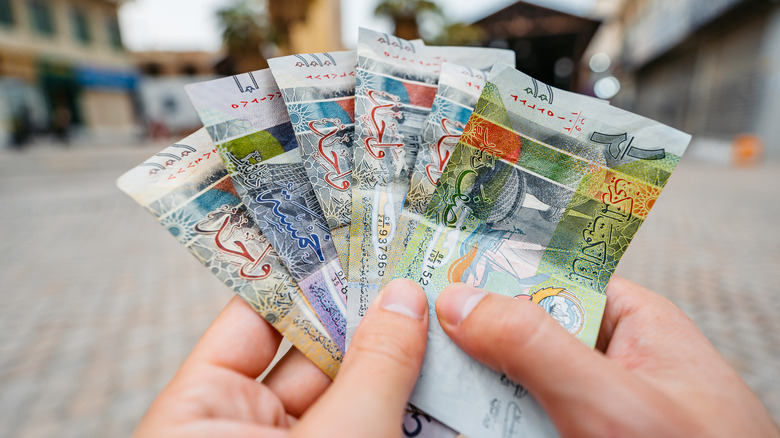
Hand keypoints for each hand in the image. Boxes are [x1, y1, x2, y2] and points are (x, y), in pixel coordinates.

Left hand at [135, 279, 428, 437]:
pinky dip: (404, 404)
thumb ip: (373, 369)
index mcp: (199, 414)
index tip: (354, 237)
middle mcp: (240, 430)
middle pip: (312, 353)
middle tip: (417, 274)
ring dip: (396, 362)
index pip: (254, 319)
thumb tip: (405, 296)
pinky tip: (445, 375)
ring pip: (348, 391)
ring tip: (443, 319)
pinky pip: (368, 422)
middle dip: (367, 318)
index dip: (305, 276)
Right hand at [436, 276, 779, 436]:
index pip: (554, 277)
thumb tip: (460, 301)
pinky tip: (463, 426)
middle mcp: (613, 363)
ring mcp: (597, 411)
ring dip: (477, 391)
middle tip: (420, 345)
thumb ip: (535, 346)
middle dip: (475, 342)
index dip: (495, 274)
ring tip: (431, 390)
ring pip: (518, 387)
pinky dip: (496, 424)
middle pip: (526, 335)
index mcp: (635, 324)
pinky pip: (527, 424)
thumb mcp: (611, 401)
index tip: (435, 277)